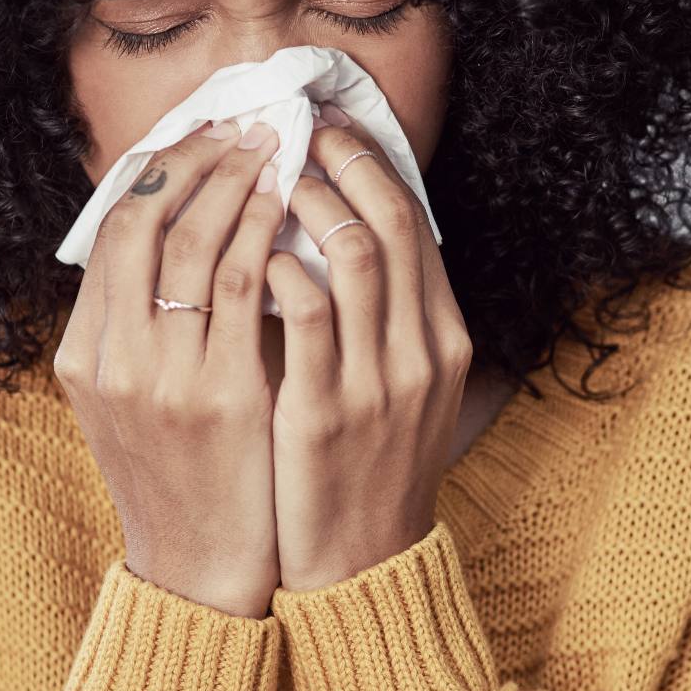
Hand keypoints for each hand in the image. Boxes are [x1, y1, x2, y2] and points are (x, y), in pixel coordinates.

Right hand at [51, 118, 288, 617]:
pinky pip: (238, 287)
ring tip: (275, 146)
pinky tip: (289, 207)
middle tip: (246, 122)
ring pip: (189, 242)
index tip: (204, 134)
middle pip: (141, 221)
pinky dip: (261, 234)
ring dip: (235, 182)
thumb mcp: (134, 402)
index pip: (111, 230)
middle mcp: (112, 359)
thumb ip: (140, 329)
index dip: (159, 169)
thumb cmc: (182, 479)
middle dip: (196, 159)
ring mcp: (159, 377)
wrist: (199, 573)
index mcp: (85, 354)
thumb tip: (175, 239)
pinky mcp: (217, 396)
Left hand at [262, 107, 475, 591]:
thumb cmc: (364, 467)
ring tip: (265, 176)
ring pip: (355, 255)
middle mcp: (421, 351)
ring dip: (306, 202)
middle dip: (340, 161)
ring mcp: (379, 382)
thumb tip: (343, 235)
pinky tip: (247, 256)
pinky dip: (278, 270)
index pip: (416, 222)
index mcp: (442, 338)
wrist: (361, 565)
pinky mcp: (325, 414)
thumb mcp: (399, 387)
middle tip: (292, 126)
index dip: (372, 162)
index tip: (329, 124)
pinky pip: (305, 317)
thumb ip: (384, 319)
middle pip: (393, 221)